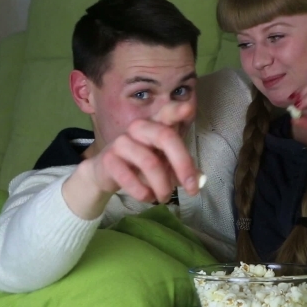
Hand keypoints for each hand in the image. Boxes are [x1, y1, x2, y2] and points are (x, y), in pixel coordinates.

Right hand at [63, 105, 199, 219]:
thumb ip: (182, 168)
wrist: (106, 173)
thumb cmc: (141, 163)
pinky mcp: (108, 159)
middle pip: (165, 136)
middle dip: (183, 164)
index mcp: (156, 125)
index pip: (167, 112)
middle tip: (192, 189)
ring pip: (150, 162)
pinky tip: (148, 197)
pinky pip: (129, 178)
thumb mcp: (165, 163)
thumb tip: (199, 181)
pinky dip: (143, 193)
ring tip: (165, 197)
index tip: (189, 109)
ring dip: (163, 186)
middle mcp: (139, 128)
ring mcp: (122, 141)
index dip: (178, 110)